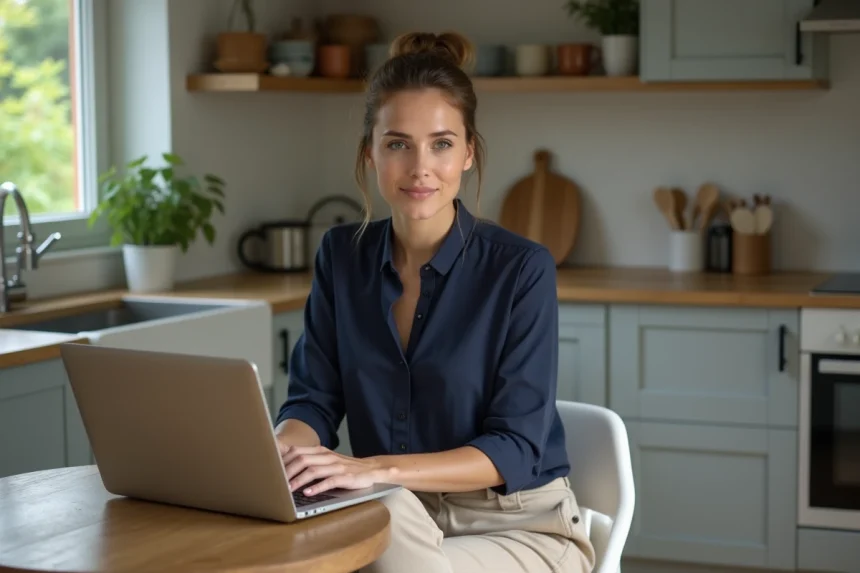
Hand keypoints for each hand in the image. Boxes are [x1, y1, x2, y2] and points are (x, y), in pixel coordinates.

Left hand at [281, 445, 397, 495]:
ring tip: (288, 490)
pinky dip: (317, 487)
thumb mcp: (327, 461)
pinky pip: (330, 481)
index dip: (282, 461)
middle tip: (275, 483)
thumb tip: (285, 467)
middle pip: (302, 459)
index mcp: (321, 451)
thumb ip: (310, 461)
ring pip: (313, 470)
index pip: (297, 451)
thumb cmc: (345, 468)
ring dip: (298, 480)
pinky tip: (308, 493)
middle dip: (286, 471)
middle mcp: (327, 456)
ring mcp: (337, 466)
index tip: (270, 471)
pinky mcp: (346, 477)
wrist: (372, 469)